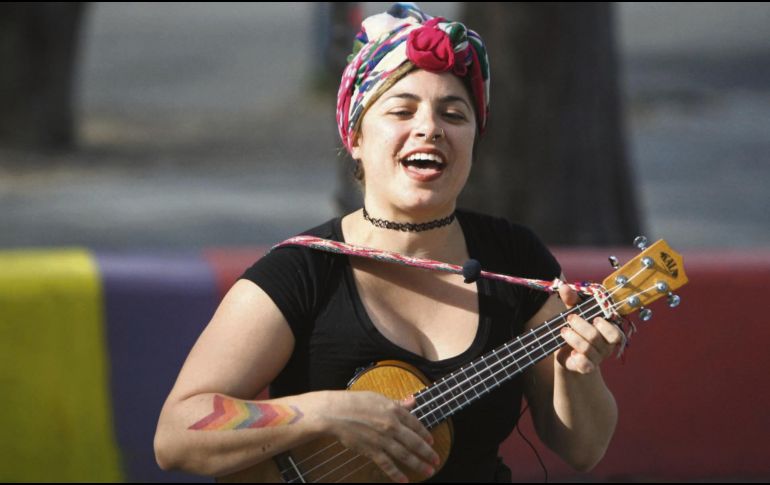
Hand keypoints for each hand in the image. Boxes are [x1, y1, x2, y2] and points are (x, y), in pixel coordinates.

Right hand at [321, 391, 438, 482]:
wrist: (336, 412)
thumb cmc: (356, 402)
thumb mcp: (379, 398)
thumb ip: (398, 403)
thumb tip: (413, 401)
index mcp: (394, 410)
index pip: (415, 424)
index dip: (425, 434)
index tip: (431, 442)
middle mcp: (392, 426)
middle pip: (414, 442)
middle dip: (427, 453)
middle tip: (436, 460)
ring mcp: (383, 439)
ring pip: (405, 455)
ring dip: (418, 464)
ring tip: (429, 471)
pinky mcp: (372, 450)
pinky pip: (387, 465)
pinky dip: (396, 474)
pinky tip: (405, 481)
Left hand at [556, 284, 624, 374]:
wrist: (568, 353)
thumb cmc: (576, 328)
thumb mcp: (575, 312)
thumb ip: (572, 299)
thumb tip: (564, 286)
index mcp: (608, 331)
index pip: (615, 332)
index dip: (605, 326)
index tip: (594, 318)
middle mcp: (606, 345)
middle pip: (596, 337)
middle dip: (581, 326)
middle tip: (570, 319)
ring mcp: (598, 358)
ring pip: (587, 349)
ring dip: (573, 338)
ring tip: (563, 331)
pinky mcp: (587, 367)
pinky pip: (586, 365)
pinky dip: (578, 358)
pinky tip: (571, 353)